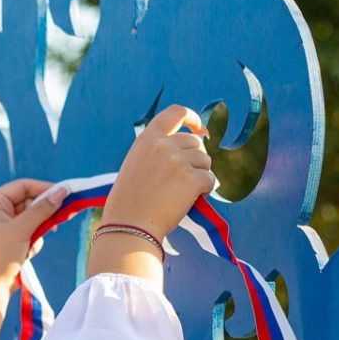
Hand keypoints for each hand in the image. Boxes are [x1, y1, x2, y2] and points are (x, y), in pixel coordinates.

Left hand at [0, 177, 68, 293]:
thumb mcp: (21, 230)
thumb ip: (42, 209)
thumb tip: (62, 191)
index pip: (23, 186)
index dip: (44, 188)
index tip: (66, 193)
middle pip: (30, 202)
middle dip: (43, 215)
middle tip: (61, 220)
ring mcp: (5, 227)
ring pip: (33, 220)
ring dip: (37, 233)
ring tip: (30, 247)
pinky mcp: (12, 242)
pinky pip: (31, 234)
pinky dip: (33, 243)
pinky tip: (26, 256)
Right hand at [102, 104, 216, 239]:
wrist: (129, 226)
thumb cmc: (130, 202)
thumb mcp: (135, 165)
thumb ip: (156, 152)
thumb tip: (190, 147)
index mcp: (147, 139)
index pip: (176, 113)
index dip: (192, 118)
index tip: (199, 129)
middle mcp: (163, 145)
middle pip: (195, 142)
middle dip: (195, 159)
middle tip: (185, 179)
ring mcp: (178, 161)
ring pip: (204, 161)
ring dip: (199, 175)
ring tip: (183, 192)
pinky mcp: (191, 179)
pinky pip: (209, 180)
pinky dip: (204, 190)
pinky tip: (190, 200)